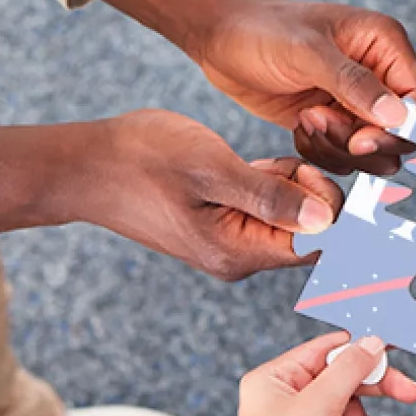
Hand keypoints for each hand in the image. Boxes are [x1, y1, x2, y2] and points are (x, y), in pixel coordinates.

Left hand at [75, 0, 415, 170]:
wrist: (218, 36)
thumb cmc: (261, 29)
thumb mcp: (308, 51)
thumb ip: (354, 84)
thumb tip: (399, 116)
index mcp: (387, 45)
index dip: (400, 128)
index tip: (360, 136)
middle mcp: (380, 75)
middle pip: (401, 133)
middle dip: (361, 140)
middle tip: (320, 120)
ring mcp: (357, 102)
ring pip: (372, 152)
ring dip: (338, 147)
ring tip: (307, 119)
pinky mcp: (334, 123)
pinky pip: (344, 157)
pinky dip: (322, 152)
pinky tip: (299, 126)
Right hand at [88, 109, 342, 280]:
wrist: (83, 165)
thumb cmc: (140, 160)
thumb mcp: (211, 169)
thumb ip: (271, 195)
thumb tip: (328, 219)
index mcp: (239, 253)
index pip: (318, 246)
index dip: (331, 208)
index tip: (313, 169)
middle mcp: (239, 256)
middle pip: (309, 232)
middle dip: (311, 192)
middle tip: (281, 159)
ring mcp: (229, 241)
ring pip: (289, 214)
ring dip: (290, 183)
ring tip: (260, 159)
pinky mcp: (221, 221)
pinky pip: (265, 205)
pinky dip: (270, 180)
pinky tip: (251, 162)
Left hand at [239, 333, 415, 415]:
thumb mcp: (319, 404)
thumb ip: (349, 368)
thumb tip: (372, 343)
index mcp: (274, 378)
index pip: (325, 348)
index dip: (360, 346)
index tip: (392, 345)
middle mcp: (283, 394)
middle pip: (341, 374)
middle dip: (372, 384)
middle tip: (407, 389)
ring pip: (347, 399)